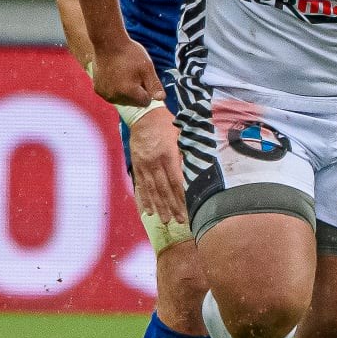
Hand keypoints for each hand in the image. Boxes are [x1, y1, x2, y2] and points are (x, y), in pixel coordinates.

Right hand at [90, 37, 160, 107]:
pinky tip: (115, 76)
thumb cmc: (130, 54)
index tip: (142, 77)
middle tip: (133, 74)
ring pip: (123, 100)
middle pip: (134, 102)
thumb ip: (154, 86)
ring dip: (126, 92)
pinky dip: (115, 89)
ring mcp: (105, 94)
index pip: (145, 102)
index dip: (147, 90)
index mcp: (128, 92)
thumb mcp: (147, 68)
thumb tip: (161, 98)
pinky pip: (112, 95)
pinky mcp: (98, 90)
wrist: (108, 43)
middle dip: (137, 92)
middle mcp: (114, 96)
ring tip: (123, 74)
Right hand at [127, 107, 186, 226]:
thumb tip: (200, 170)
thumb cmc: (168, 124)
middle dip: (173, 207)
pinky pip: (140, 185)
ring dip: (160, 207)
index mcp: (168, 155)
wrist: (143, 115)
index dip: (182, 197)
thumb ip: (188, 153)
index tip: (189, 209)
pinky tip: (149, 211)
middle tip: (180, 222)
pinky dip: (144, 199)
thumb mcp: (182, 134)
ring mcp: (144, 165)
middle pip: (165, 190)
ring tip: (166, 221)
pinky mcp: (137, 165)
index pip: (177, 181)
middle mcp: (154, 163)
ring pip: (152, 190)